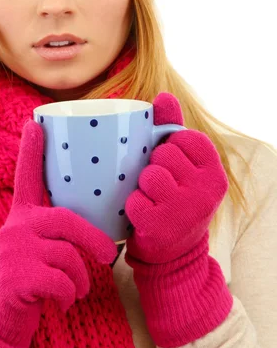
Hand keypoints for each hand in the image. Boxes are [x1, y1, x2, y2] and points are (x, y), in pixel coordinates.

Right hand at [0, 119, 116, 347]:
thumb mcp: (36, 250)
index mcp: (22, 217)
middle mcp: (16, 227)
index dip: (32, 152)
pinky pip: (60, 281)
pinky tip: (61, 304)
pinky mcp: (15, 277)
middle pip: (65, 220)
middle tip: (109, 257)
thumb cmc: (28, 279)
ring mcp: (13, 250)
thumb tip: (102, 235)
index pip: (27, 179)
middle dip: (93, 240)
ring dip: (80, 279)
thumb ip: (56, 234)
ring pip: (67, 256)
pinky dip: (68, 296)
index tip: (36, 123)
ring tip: (76, 291)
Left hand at [125, 92, 228, 264]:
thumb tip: (163, 95)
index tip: (171, 164)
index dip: (168, 146)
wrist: (173, 252)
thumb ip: (172, 127)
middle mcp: (208, 188)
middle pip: (163, 154)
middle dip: (154, 167)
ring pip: (149, 176)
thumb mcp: (181, 163)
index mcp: (214, 169)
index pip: (182, 136)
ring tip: (153, 199)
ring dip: (142, 186)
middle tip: (161, 185)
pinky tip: (145, 216)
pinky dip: (133, 207)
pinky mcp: (164, 227)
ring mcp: (188, 209)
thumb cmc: (174, 195)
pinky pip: (135, 201)